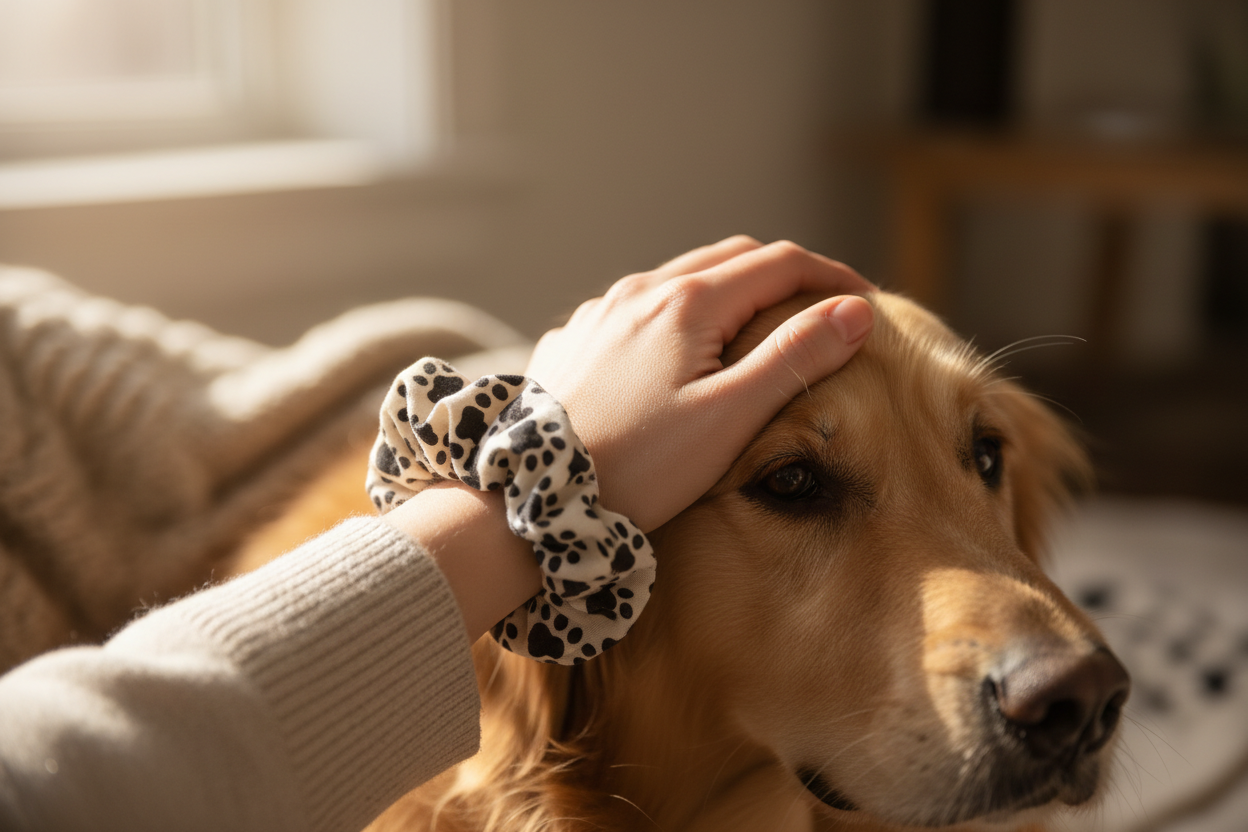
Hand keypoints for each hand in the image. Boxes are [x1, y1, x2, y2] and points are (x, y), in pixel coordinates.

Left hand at [525, 236, 874, 531]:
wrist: (530, 498)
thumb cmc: (636, 467)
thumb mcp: (728, 418)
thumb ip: (793, 358)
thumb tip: (854, 312)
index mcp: (686, 303)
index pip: (779, 263)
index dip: (831, 275)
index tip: (866, 301)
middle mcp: (639, 291)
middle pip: (730, 258)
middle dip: (784, 274)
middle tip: (820, 308)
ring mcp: (599, 313)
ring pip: (680, 279)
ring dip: (730, 289)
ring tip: (759, 324)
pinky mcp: (573, 341)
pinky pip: (638, 307)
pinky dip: (680, 313)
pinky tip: (683, 350)